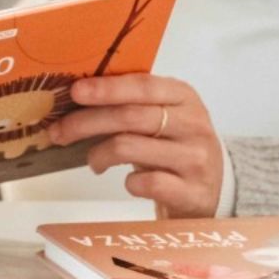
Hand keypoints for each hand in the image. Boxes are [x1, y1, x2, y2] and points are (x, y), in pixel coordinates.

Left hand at [48, 73, 222, 217]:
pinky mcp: (193, 192)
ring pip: (130, 147)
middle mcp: (193, 124)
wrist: (219, 187)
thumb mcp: (163, 114)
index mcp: (183, 96)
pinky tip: (128, 182)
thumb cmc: (177, 143)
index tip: (75, 92)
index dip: (106, 88)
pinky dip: (129, 182)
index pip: (142, 86)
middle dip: (86, 123)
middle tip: (60, 131)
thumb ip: (130, 102)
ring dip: (99, 154)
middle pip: (129, 117)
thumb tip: (76, 96)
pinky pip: (148, 183)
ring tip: (92, 160)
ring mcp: (195, 159)